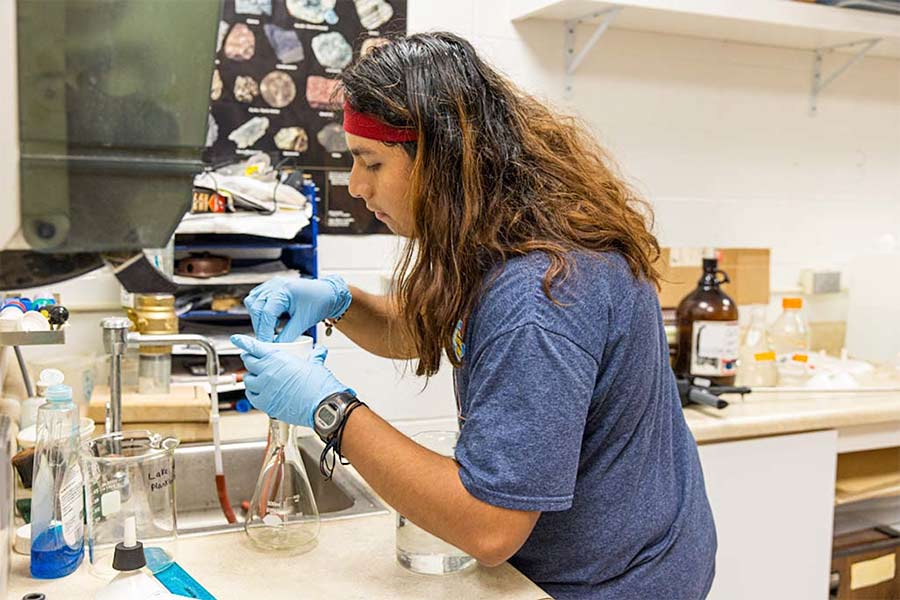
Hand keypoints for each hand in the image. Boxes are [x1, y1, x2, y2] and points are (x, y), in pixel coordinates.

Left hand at [231, 335, 352, 427]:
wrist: (323, 405)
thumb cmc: (320, 386)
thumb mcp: (316, 365)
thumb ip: (315, 356)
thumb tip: (319, 351)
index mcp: (278, 358)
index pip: (254, 347)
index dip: (243, 342)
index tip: (236, 339)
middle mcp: (268, 372)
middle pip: (248, 362)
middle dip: (249, 360)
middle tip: (252, 360)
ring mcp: (265, 388)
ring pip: (247, 380)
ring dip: (251, 377)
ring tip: (257, 377)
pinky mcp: (266, 404)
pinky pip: (251, 396)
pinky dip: (252, 393)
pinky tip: (257, 392)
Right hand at [243, 275, 351, 342]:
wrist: (327, 294)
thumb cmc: (319, 303)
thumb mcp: (303, 321)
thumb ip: (287, 335)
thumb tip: (274, 347)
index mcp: (284, 290)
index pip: (267, 313)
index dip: (264, 331)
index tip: (266, 345)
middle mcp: (275, 284)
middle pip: (256, 307)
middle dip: (259, 326)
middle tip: (266, 340)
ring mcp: (271, 284)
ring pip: (253, 302)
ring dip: (257, 318)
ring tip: (269, 331)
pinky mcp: (270, 287)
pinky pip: (257, 299)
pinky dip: (260, 312)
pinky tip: (270, 321)